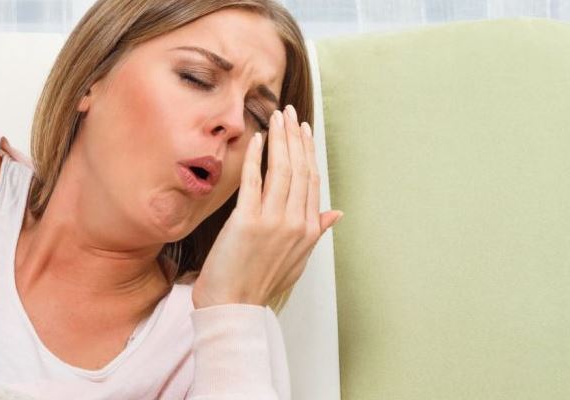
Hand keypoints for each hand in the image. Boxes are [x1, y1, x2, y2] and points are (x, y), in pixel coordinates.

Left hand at [193, 105, 342, 308]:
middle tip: (289, 112)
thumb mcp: (297, 260)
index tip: (304, 131)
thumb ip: (316, 232)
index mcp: (309, 230)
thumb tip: (336, 213)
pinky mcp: (247, 221)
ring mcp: (273, 221)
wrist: (234, 306)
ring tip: (277, 117)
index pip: (312, 181)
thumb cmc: (259, 284)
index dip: (308, 152)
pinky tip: (257, 139)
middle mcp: (295, 223)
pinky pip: (254, 182)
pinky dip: (256, 158)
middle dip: (295, 137)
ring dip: (280, 140)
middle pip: (299, 170)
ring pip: (281, 171)